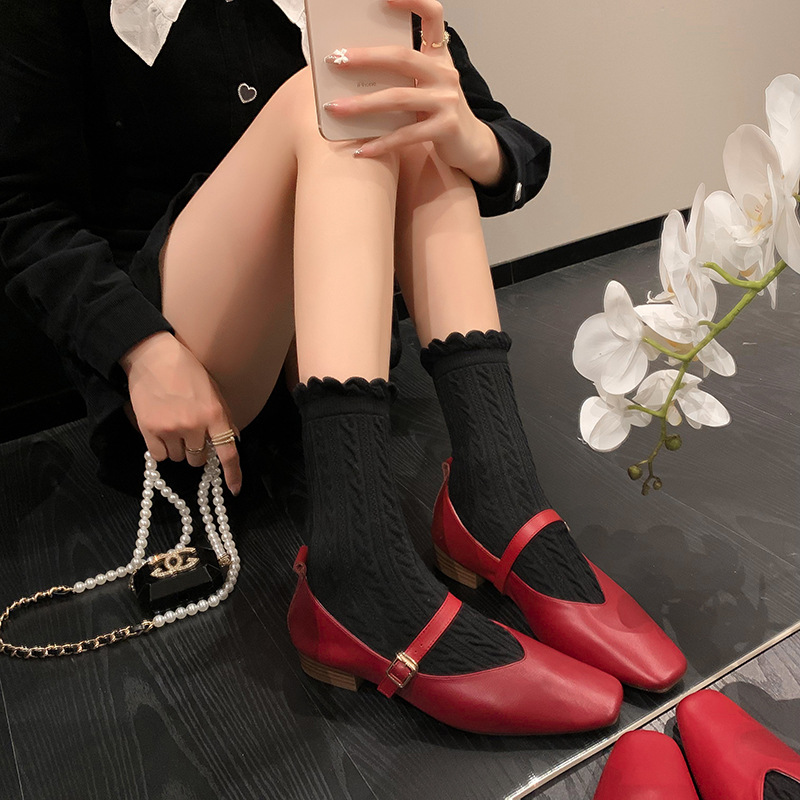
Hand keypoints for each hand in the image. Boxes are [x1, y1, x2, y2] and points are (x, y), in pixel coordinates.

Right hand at [120, 332, 241, 494]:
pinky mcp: (149, 430)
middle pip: (198, 460)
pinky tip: (161, 431)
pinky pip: (160, 457)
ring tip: (174, 426)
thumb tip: (233, 440)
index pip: (228, 453)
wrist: (154, 358)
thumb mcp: (214, 392)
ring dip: (178, 449)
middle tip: (191, 433)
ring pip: (178, 459)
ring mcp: (171, 429)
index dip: (233, 474)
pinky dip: (161, 449)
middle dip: (197, 451)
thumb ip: (224, 418)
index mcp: (214, 415)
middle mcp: (194, 425)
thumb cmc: (188, 372)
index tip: (235, 489)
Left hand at [322, 0, 505, 185]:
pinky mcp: (445, 128)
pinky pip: (406, 135)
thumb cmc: (440, 114)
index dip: (412, 1)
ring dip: (362, 104)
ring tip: (336, 108)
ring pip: (397, 98)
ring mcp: (447, 101)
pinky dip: (381, 143)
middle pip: (401, 58)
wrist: (471, 146)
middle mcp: (445, 74)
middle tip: (336, 60)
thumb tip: (355, 71)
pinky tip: (361, 150)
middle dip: (364, 58)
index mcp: (439, 57)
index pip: (433, 16)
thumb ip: (403, 76)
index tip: (383, 0)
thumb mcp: (427, 87)